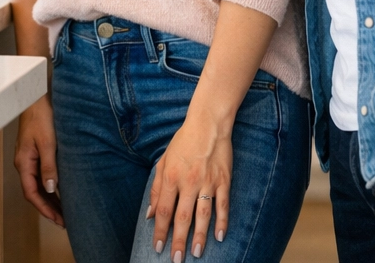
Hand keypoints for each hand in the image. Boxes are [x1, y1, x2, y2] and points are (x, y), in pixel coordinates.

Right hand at [13, 95, 62, 224]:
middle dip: (48, 208)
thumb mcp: (47, 143)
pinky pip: (41, 175)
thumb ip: (48, 167)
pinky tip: (61, 191)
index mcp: (23, 162)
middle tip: (64, 221)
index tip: (58, 220)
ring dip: (50, 199)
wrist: (35, 97)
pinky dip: (51, 187)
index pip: (31, 193)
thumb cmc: (40, 116)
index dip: (44, 208)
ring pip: (38, 185)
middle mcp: (24, 163)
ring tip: (64, 212)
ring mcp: (29, 158)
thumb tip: (51, 189)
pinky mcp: (35, 152)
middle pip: (35, 192)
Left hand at [148, 114, 231, 260]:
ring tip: (196, 254)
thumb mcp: (163, 162)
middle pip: (182, 217)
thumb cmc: (182, 143)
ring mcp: (207, 183)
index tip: (158, 248)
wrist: (208, 125)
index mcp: (171, 177)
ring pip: (202, 215)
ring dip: (199, 236)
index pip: (164, 210)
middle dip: (178, 241)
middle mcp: (188, 182)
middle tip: (176, 260)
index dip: (160, 231)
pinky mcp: (223, 181)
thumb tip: (151, 214)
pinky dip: (222, 221)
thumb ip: (156, 189)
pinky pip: (223, 205)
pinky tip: (220, 237)